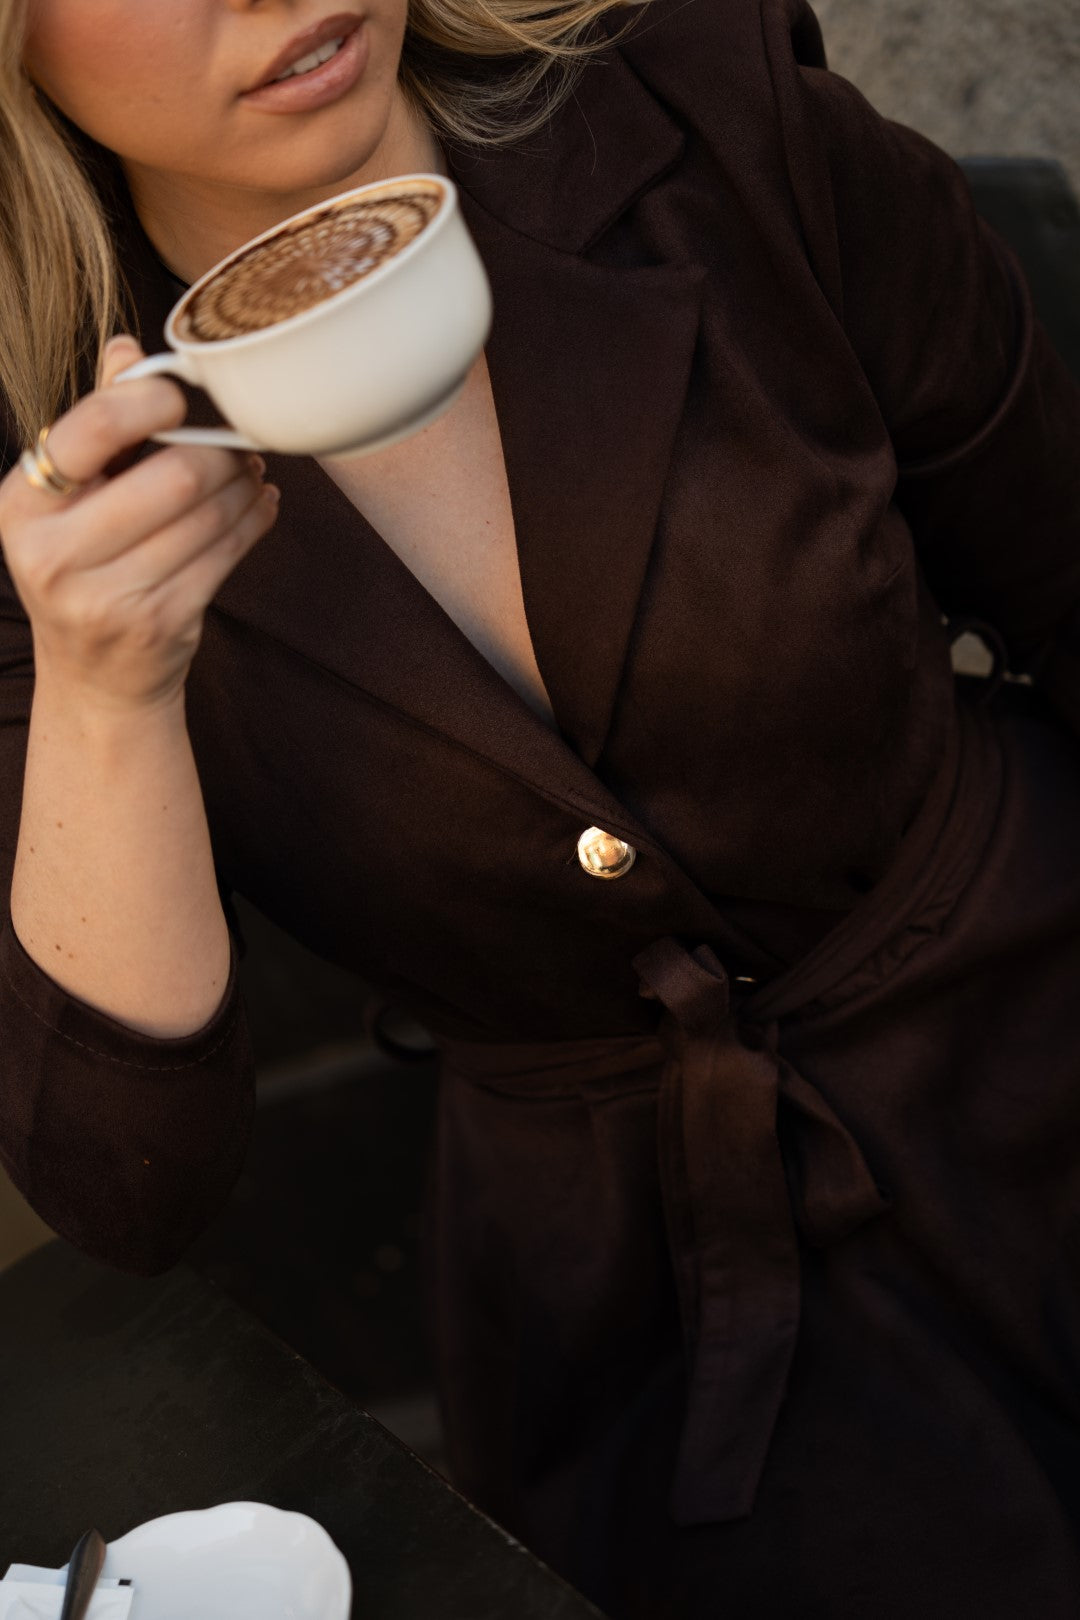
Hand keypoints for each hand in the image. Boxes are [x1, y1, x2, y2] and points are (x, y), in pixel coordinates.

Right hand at [0, 334, 279, 713]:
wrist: (95, 678)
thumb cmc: (84, 569)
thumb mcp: (67, 502)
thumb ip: (96, 425)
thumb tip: (127, 349)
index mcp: (22, 506)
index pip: (92, 429)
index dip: (151, 403)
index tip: (183, 399)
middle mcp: (55, 554)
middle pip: (174, 475)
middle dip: (220, 452)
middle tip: (239, 442)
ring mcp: (109, 596)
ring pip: (209, 515)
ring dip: (244, 486)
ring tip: (251, 472)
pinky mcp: (162, 623)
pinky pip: (229, 553)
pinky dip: (255, 521)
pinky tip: (261, 505)